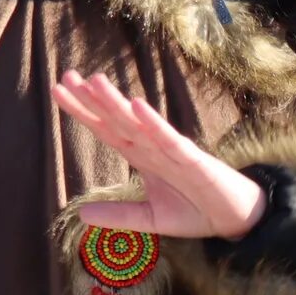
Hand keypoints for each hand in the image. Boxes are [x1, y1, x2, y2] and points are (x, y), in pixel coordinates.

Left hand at [53, 71, 267, 239]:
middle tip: (67, 75)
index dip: (83, 111)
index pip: (106, 129)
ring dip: (117, 103)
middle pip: (117, 119)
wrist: (236, 220)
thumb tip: (81, 214)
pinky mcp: (194, 160)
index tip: (59, 90)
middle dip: (92, 98)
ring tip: (94, 82)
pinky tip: (138, 106)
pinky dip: (154, 124)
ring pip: (139, 124)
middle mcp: (153, 147)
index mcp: (142, 156)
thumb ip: (119, 216)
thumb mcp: (151, 218)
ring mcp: (173, 151)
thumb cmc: (196, 211)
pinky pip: (170, 140)